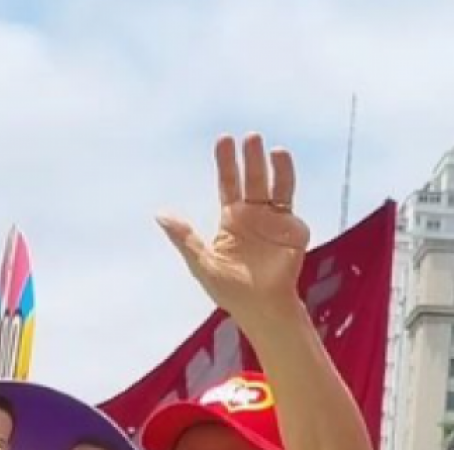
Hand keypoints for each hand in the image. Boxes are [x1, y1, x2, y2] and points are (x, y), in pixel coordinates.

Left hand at [158, 134, 309, 326]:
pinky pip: (290, 203)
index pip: (228, 183)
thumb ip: (184, 237)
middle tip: (249, 137)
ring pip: (274, 185)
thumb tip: (160, 214)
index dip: (226, 163)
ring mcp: (275, 220)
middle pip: (252, 179)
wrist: (262, 308)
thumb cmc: (231, 291)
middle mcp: (254, 215)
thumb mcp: (202, 263)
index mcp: (232, 220)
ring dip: (273, 167)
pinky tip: (282, 169)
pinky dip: (287, 184)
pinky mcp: (293, 229)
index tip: (224, 140)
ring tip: (272, 148)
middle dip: (250, 159)